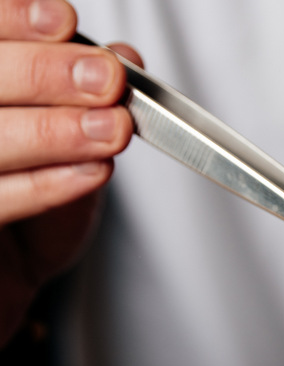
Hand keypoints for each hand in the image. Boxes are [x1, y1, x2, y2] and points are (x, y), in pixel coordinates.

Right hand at [0, 0, 139, 343]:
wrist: (6, 276)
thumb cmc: (27, 195)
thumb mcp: (66, 136)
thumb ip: (86, 93)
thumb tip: (124, 56)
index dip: (11, 21)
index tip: (64, 21)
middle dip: (43, 75)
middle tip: (105, 79)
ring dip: (53, 132)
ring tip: (111, 129)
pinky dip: (47, 185)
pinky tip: (92, 171)